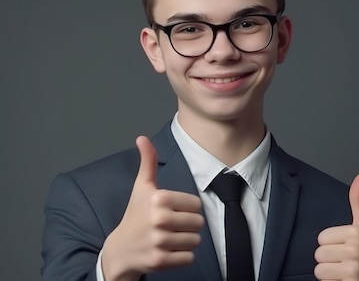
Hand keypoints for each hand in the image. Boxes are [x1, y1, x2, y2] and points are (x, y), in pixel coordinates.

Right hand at [101, 136, 204, 280]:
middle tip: (172, 226)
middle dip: (189, 226)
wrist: (120, 250)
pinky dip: (182, 257)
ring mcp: (159, 242)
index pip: (196, 204)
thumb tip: (142, 138)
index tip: (172, 211)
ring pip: (196, 241)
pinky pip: (189, 258)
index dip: (187, 209)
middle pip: (198, 223)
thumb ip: (148, 162)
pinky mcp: (160, 261)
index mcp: (158, 198)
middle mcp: (158, 219)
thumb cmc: (135, 215)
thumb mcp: (142, 187)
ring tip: (170, 238)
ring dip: (186, 241)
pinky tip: (168, 251)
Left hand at [314, 173, 358, 280]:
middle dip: (331, 261)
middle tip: (348, 263)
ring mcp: (353, 268)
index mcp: (358, 232)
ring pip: (319, 270)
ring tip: (347, 273)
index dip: (333, 245)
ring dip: (331, 275)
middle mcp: (356, 249)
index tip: (348, 249)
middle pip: (319, 254)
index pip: (322, 238)